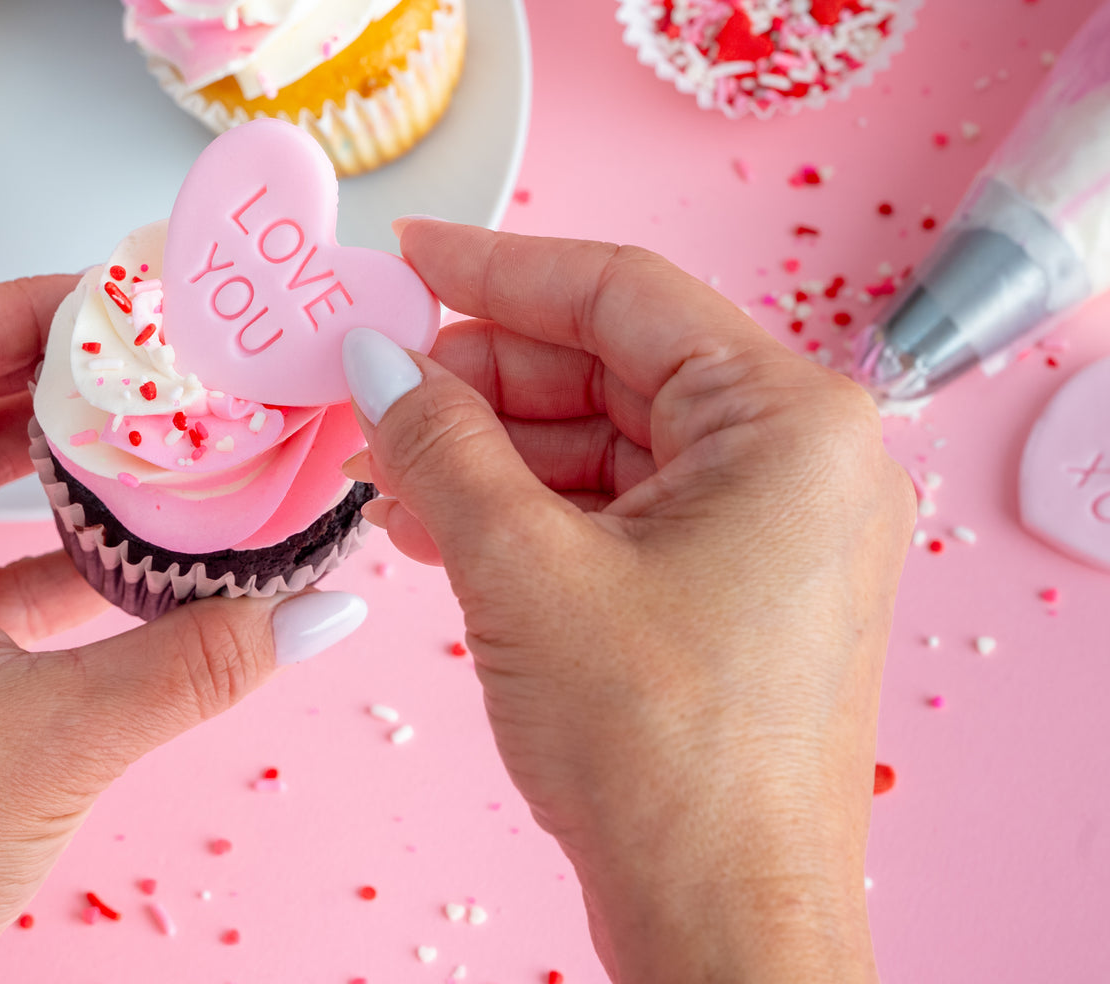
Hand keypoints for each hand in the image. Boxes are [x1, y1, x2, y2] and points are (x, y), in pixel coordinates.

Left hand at [0, 278, 364, 983]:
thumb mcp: (58, 742)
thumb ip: (197, 663)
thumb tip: (319, 611)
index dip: (21, 310)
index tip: (120, 309)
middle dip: (57, 370)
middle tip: (158, 360)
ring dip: (59, 447)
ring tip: (159, 430)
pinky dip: (55, 529)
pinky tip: (139, 542)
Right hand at [341, 223, 913, 983]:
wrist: (724, 936)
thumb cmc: (666, 764)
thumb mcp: (522, 570)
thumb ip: (440, 442)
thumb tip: (373, 361)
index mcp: (789, 420)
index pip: (622, 292)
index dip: (499, 268)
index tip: (410, 254)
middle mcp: (797, 457)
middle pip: (608, 365)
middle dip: (481, 380)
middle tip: (378, 388)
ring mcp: (768, 523)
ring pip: (602, 438)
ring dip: (491, 450)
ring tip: (391, 472)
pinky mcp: (731, 579)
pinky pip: (615, 503)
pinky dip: (527, 506)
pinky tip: (438, 524)